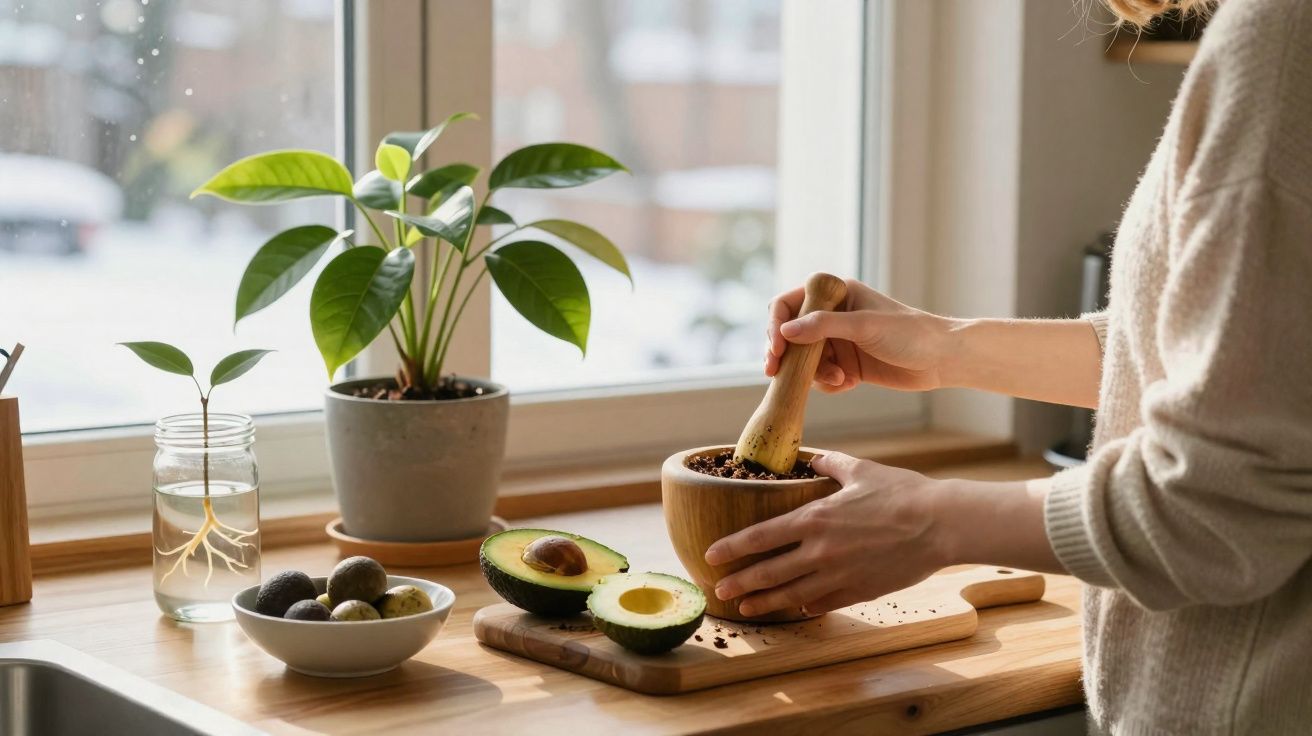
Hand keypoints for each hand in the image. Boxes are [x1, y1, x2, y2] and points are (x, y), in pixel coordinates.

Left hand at [703, 452, 949, 616]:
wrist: (941, 524)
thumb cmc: (902, 492)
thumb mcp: (860, 470)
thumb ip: (828, 464)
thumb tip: (811, 457)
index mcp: (815, 518)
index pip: (760, 537)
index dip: (732, 548)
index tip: (711, 555)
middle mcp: (820, 551)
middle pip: (768, 573)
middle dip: (739, 584)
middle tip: (719, 591)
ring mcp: (839, 576)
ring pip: (791, 595)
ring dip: (765, 603)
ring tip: (745, 609)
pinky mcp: (860, 591)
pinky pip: (824, 603)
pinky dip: (806, 607)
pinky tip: (797, 609)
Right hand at [766, 278, 952, 392]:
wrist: (941, 360)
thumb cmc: (909, 333)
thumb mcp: (864, 326)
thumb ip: (823, 326)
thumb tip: (786, 331)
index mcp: (834, 294)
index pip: (788, 304)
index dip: (776, 325)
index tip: (776, 349)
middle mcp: (831, 316)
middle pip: (789, 336)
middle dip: (786, 356)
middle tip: (776, 373)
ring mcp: (838, 342)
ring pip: (804, 361)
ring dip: (815, 373)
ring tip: (840, 379)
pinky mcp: (845, 364)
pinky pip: (820, 377)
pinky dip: (829, 384)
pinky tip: (849, 383)